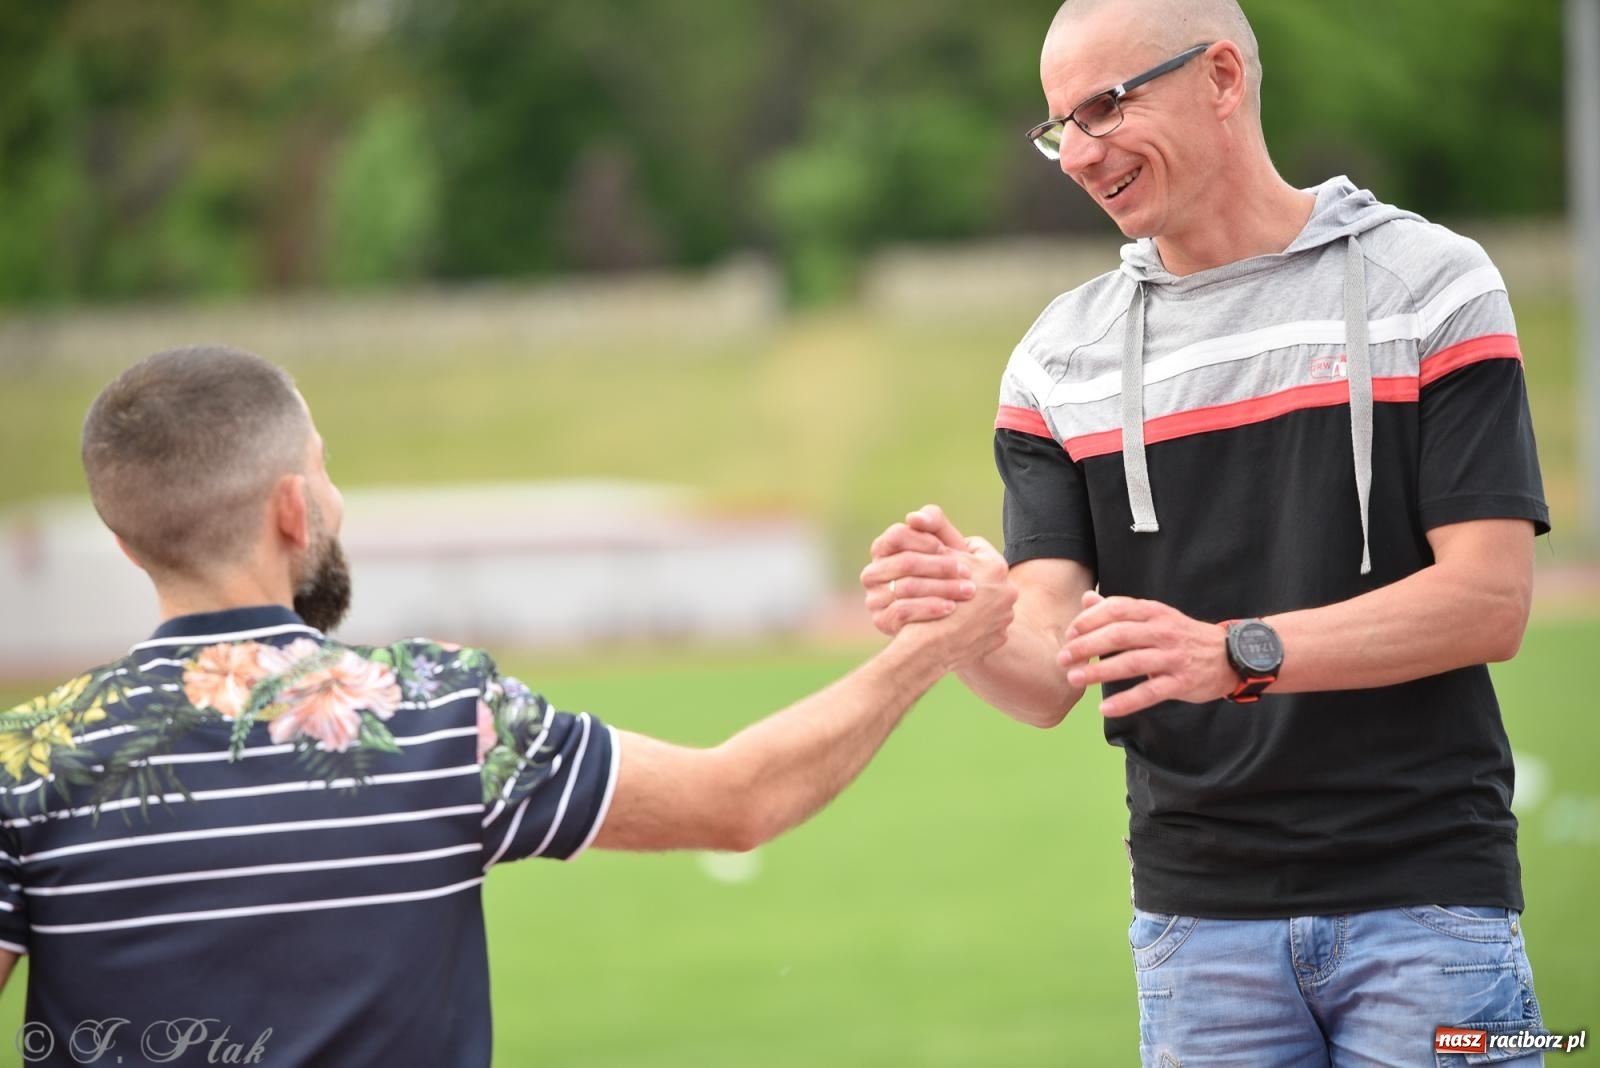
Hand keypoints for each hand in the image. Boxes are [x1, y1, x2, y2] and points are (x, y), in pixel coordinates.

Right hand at [860, 505, 981, 634]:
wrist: (951, 614)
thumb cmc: (947, 571)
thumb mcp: (945, 544)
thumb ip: (934, 523)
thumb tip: (913, 518)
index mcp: (883, 549)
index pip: (897, 535)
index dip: (925, 541)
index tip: (948, 549)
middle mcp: (873, 572)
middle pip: (904, 562)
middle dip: (939, 566)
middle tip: (968, 572)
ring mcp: (874, 597)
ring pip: (906, 587)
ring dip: (941, 587)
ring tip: (967, 590)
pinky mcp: (881, 620)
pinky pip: (902, 611)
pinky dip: (929, 607)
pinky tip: (951, 607)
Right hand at [904, 536, 1016, 669]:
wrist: (928, 647)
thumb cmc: (926, 599)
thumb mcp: (934, 561)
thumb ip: (938, 537)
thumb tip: (924, 518)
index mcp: (995, 567)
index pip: (976, 547)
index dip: (955, 553)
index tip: (941, 558)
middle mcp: (1008, 591)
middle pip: (984, 576)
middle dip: (966, 577)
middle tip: (947, 582)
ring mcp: (1005, 617)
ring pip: (987, 601)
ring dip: (972, 602)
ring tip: (951, 604)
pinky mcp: (998, 638)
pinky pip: (986, 626)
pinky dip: (973, 624)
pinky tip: (955, 625)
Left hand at [1057, 591, 1233, 716]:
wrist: (1230, 655)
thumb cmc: (1183, 635)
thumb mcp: (1155, 615)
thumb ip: (1120, 609)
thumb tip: (1087, 598)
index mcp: (1154, 612)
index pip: (1116, 609)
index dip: (1089, 620)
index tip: (1069, 633)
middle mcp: (1163, 631)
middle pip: (1119, 635)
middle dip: (1086, 646)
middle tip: (1062, 658)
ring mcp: (1173, 657)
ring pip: (1131, 663)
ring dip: (1099, 671)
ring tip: (1074, 679)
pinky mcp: (1181, 682)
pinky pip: (1150, 692)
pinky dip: (1126, 701)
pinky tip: (1105, 708)